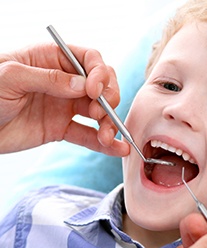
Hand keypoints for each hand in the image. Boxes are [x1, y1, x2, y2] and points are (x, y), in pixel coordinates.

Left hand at [0, 44, 129, 155]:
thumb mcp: (11, 77)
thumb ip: (49, 78)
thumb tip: (83, 86)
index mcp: (53, 60)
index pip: (90, 60)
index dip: (99, 74)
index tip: (94, 91)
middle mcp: (65, 82)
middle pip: (101, 86)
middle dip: (108, 100)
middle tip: (100, 114)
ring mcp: (65, 106)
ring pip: (99, 112)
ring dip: (109, 124)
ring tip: (107, 137)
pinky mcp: (63, 128)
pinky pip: (87, 134)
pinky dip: (103, 143)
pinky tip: (117, 149)